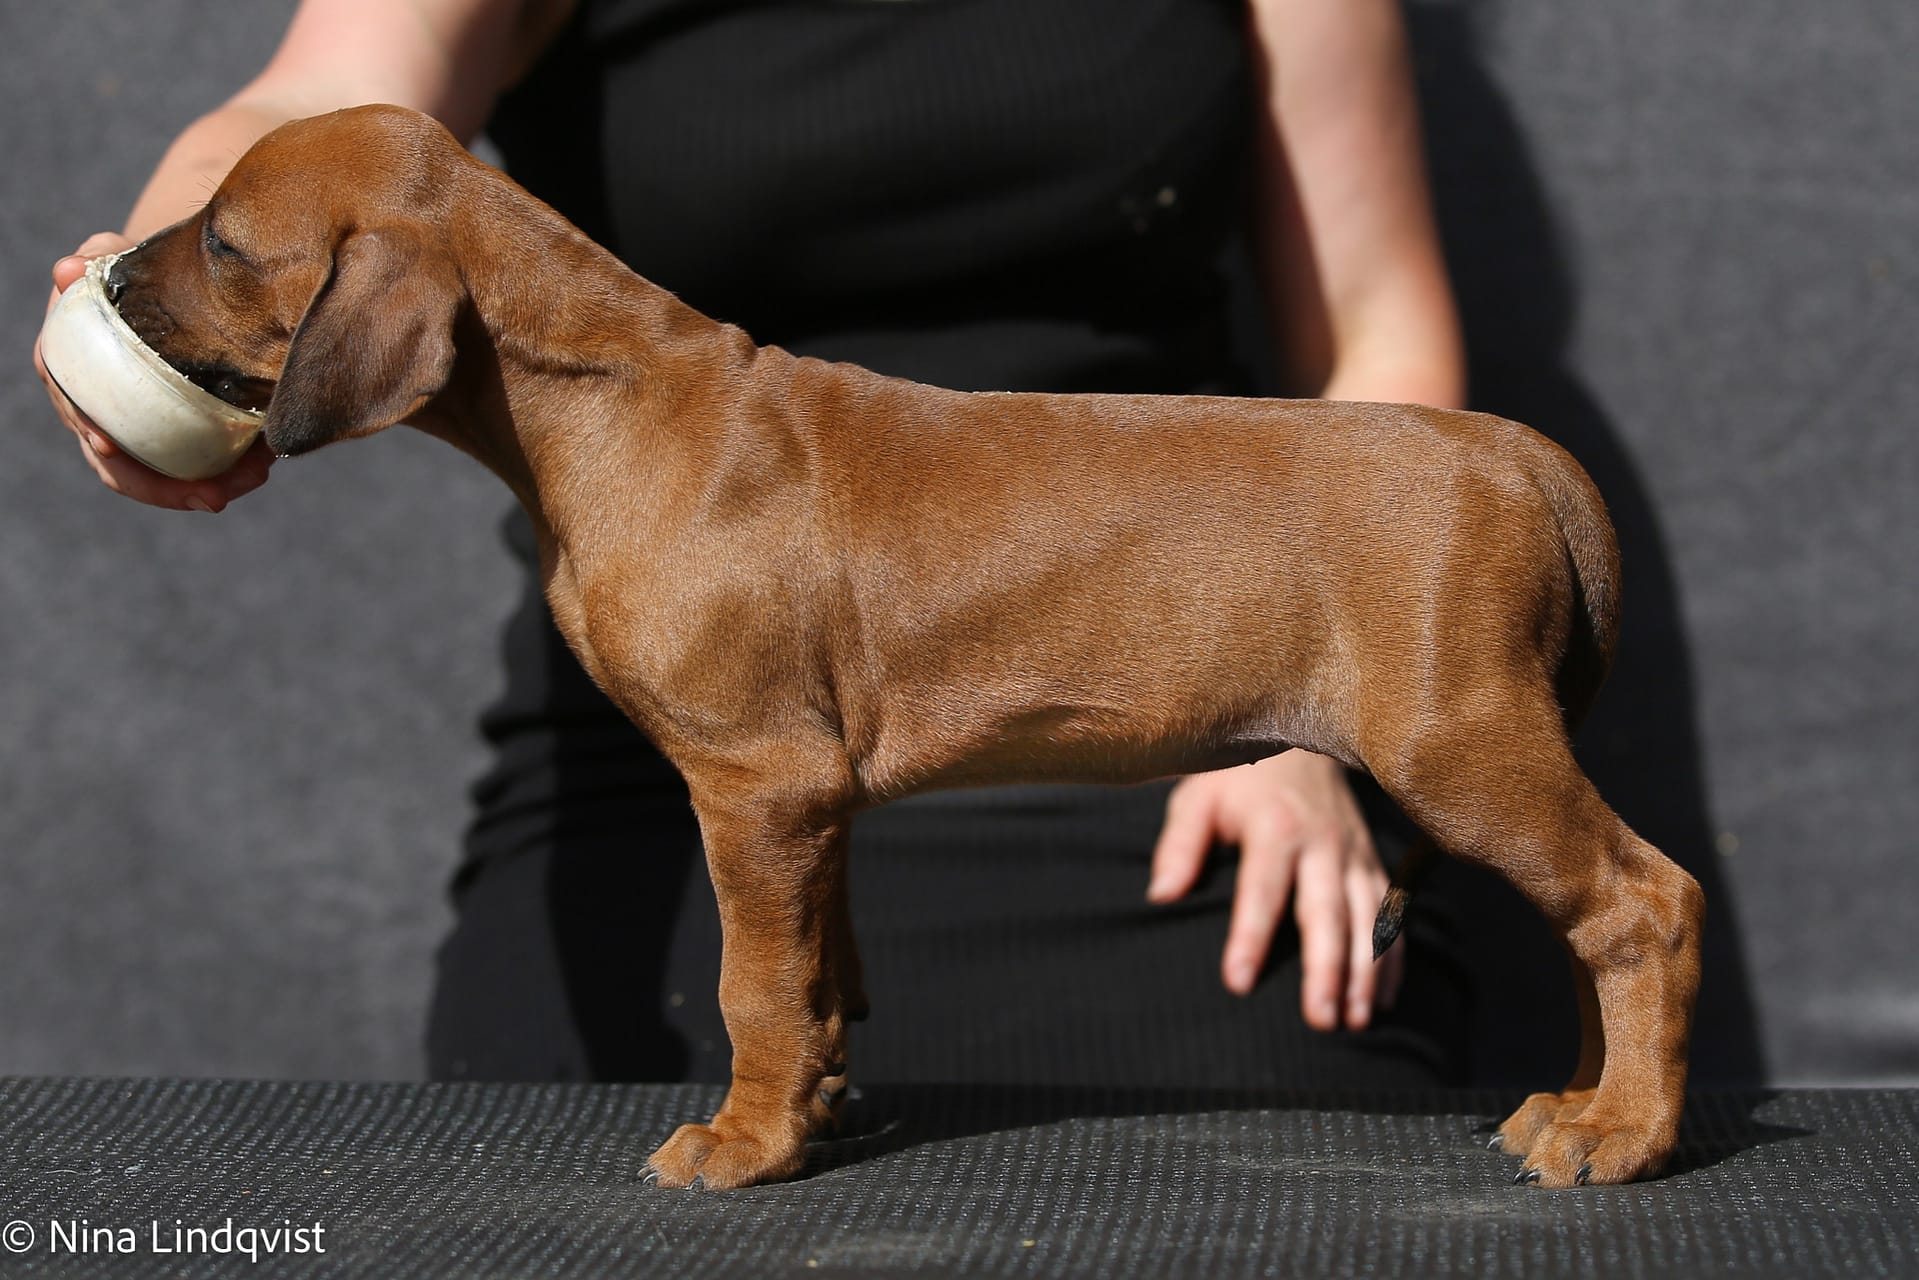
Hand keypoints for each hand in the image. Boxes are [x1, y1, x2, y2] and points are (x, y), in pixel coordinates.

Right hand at [36, 234, 274, 511]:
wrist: (173, 284)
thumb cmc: (135, 270)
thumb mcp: (113, 259)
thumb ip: (93, 260)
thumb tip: (66, 270)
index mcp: (72, 371)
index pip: (76, 409)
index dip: (89, 431)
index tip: (108, 445)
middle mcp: (99, 410)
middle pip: (120, 467)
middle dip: (164, 489)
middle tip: (215, 495)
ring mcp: (139, 428)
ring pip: (164, 476)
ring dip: (206, 487)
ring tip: (254, 477)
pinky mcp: (179, 433)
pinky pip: (199, 464)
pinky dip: (229, 470)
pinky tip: (262, 465)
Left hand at [1148, 750, 1405, 1029]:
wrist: (1297, 733)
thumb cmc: (1235, 776)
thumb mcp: (1198, 797)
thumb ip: (1180, 845)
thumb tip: (1161, 896)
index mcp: (1274, 826)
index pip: (1262, 890)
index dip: (1250, 936)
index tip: (1238, 983)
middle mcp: (1322, 842)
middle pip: (1327, 913)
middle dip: (1326, 969)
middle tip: (1320, 1020)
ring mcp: (1353, 853)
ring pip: (1368, 919)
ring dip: (1367, 972)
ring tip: (1356, 1022)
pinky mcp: (1372, 863)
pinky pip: (1390, 915)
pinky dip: (1392, 958)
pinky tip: (1384, 1000)